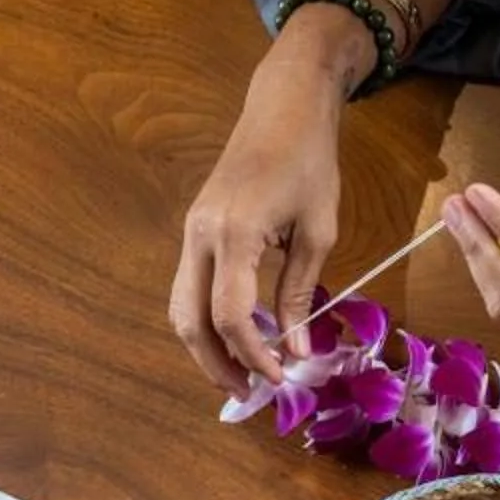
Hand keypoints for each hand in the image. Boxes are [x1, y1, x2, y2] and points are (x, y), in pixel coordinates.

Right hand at [170, 12, 360, 392]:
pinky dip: (207, 320)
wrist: (282, 107)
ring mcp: (191, 232)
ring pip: (181, 307)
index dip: (253, 355)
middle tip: (249, 392)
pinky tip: (237, 337)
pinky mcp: (195, 231)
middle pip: (190, 319)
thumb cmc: (309, 161)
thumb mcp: (318, 231)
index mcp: (234, 233)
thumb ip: (300, 292)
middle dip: (216, 363)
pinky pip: (190, 288)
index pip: (231, 315)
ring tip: (240, 372)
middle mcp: (200, 235)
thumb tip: (295, 349)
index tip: (281, 378)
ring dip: (205, 347)